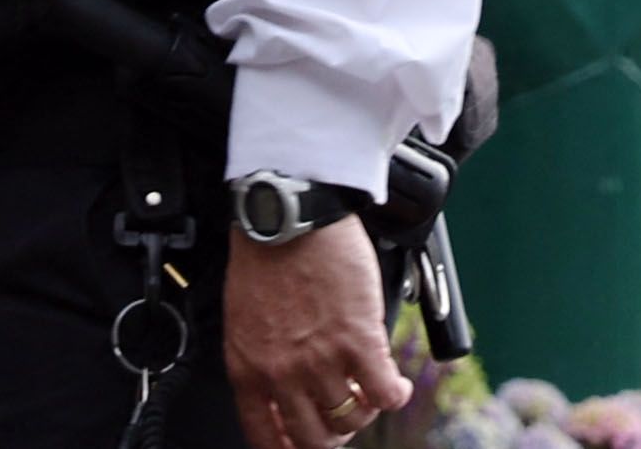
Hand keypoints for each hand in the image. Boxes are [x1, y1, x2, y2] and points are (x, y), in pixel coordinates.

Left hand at [224, 214, 414, 448]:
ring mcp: (322, 360)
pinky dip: (394, 395)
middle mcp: (283, 373)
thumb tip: (282, 390)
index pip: (266, 438)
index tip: (304, 444)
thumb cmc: (265, 254)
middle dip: (333, 436)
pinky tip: (396, 385)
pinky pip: (383, 393)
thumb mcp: (244, 318)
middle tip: (344, 419)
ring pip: (351, 418)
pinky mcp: (358, 340)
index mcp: (248, 369)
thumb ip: (261, 358)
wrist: (287, 214)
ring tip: (371, 392)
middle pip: (314, 439)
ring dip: (365, 411)